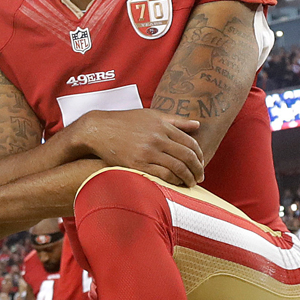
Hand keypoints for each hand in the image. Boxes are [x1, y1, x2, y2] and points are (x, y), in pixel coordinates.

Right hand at [72, 109, 203, 186]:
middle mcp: (157, 138)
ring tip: (190, 183)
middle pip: (187, 156)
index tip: (201, 163)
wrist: (98, 130)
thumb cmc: (124, 121)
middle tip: (200, 177)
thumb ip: (175, 120)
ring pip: (177, 167)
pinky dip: (173, 181)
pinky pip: (162, 175)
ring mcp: (147, 152)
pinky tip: (176, 184)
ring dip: (188, 177)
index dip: (199, 155)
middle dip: (197, 169)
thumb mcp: (151, 115)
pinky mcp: (137, 164)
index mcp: (162, 126)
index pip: (190, 142)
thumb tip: (197, 124)